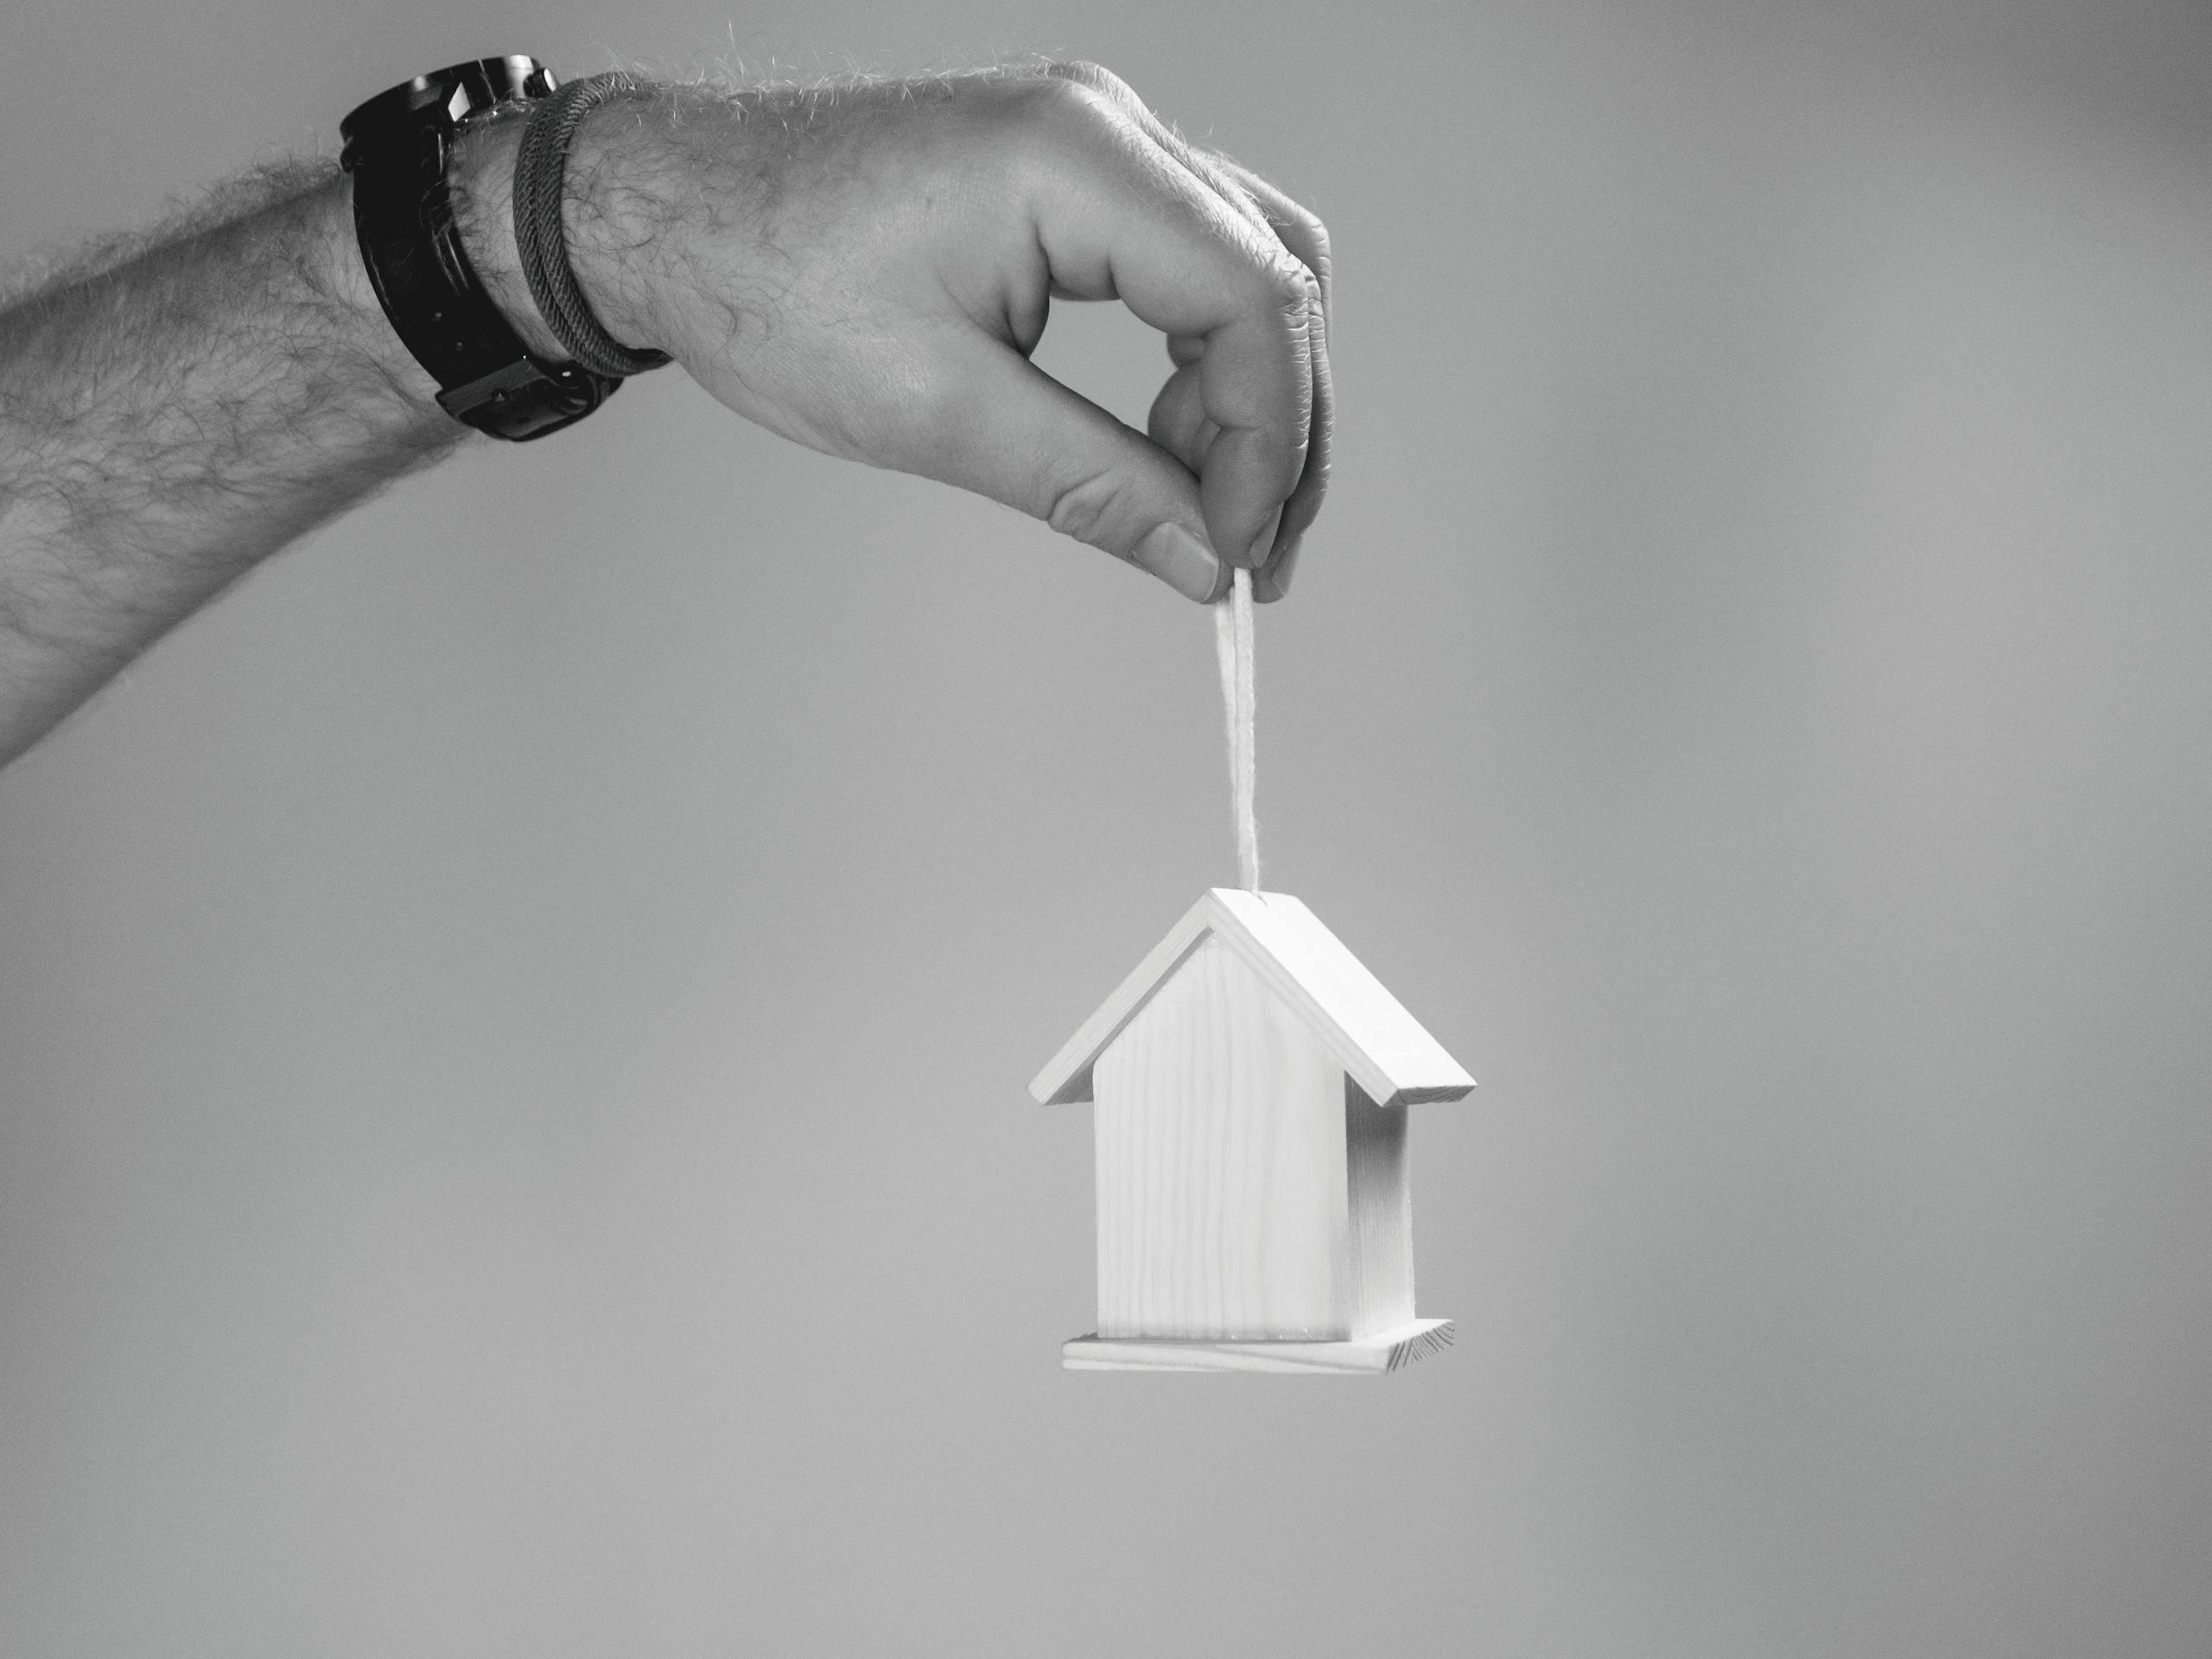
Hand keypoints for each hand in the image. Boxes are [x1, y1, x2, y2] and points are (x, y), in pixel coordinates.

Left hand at [556, 64, 1331, 602]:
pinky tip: (1166, 438)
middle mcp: (1106, 128)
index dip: (1267, 441)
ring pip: (1247, 265)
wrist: (667, 210)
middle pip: (1277, 275)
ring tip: (1208, 506)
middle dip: (1280, 427)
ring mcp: (1092, 140)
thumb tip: (1202, 557)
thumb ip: (1094, 486)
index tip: (1235, 551)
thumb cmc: (763, 282)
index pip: (1256, 299)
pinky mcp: (1068, 171)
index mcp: (1078, 161)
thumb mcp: (938, 411)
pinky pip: (1186, 258)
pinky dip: (1198, 356)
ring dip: (1249, 394)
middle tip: (1251, 551)